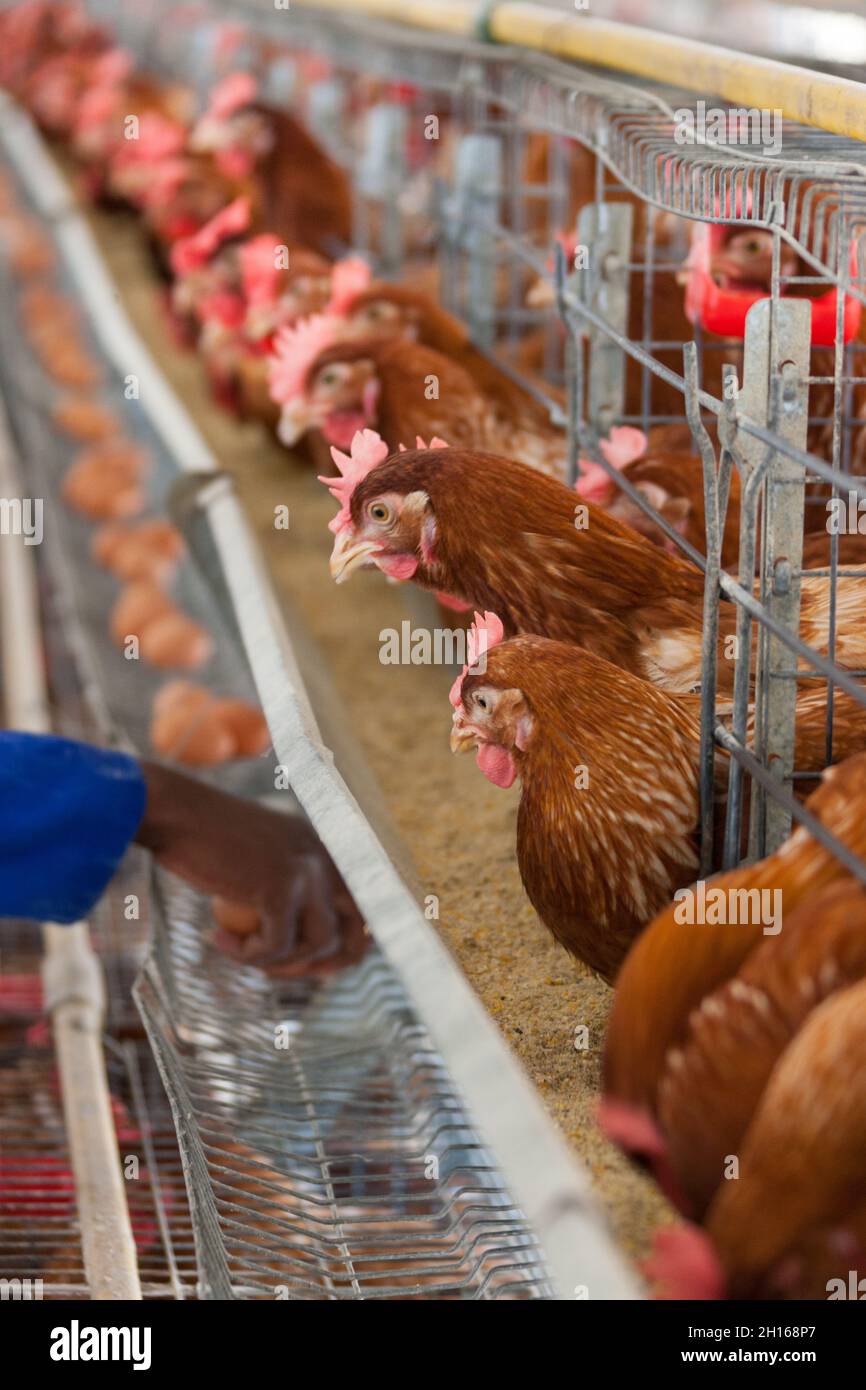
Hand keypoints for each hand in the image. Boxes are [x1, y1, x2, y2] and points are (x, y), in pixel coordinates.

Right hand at [136, 761, 367, 976]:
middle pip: (359, 927)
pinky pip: (277, 946)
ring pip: (319, 944)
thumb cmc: (202, 838)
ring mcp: (307, 870)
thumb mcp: (258, 860)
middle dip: (332, 963)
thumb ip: (287, 890)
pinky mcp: (282, 887)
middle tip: (285, 972)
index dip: (350, 942)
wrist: (175, 813)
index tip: (317, 964)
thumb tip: (308, 946)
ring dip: (280, 963)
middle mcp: (324, 856)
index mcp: (323, 847)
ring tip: (243, 955)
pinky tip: (218, 942)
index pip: (363, 903)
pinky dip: (247, 955)